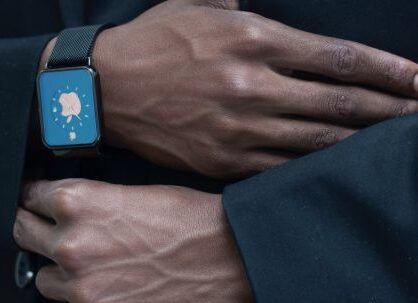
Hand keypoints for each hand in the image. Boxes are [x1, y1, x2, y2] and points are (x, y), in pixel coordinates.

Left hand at [14, 179, 251, 302]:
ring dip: (60, 268)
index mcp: (80, 201)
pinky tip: (107, 281)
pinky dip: (82, 292)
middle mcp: (72, 243)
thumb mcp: (137, 193)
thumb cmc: (190, 220)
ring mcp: (81, 284)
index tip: (40, 202)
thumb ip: (94, 201)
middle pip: (25, 233)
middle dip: (39, 228)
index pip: (33, 196)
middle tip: (57, 230)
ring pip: (44, 277)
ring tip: (91, 262)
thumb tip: (69, 207)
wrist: (226, 255)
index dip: (38, 198)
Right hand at [44, 0, 417, 177]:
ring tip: (394, 145)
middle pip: (338, 104)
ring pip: (317, 141)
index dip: (388, 70)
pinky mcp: (224, 160)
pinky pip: (283, 167)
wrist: (105, 89)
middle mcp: (252, 85)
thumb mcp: (199, 7)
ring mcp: (239, 128)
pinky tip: (340, 165)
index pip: (338, 58)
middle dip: (390, 111)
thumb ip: (239, 3)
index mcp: (251, 40)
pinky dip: (317, 166)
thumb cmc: (154, 41)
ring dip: (362, 143)